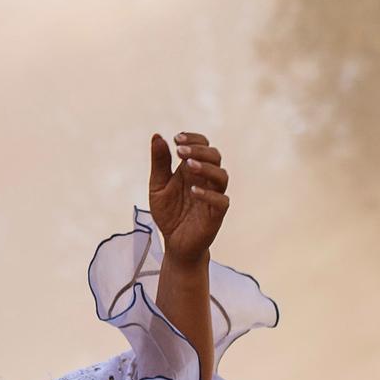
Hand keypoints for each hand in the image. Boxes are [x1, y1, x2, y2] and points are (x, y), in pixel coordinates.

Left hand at [147, 131, 228, 266]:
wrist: (174, 243)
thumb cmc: (169, 213)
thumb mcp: (158, 186)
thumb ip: (159, 163)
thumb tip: (157, 136)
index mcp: (192, 169)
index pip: (202, 145)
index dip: (193, 139)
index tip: (176, 139)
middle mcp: (206, 179)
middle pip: (215, 156)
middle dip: (199, 150)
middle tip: (180, 151)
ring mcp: (213, 196)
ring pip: (221, 175)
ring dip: (206, 168)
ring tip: (188, 166)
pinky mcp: (216, 214)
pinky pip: (221, 201)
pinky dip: (209, 194)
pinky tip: (193, 191)